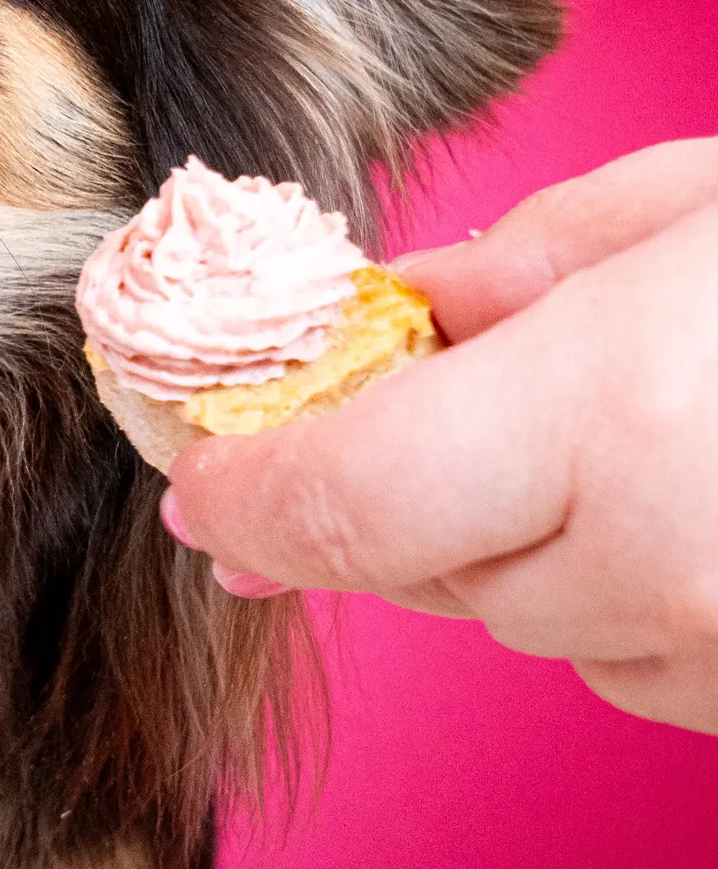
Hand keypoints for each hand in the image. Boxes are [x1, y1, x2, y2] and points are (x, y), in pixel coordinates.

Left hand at [160, 143, 717, 735]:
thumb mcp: (710, 207)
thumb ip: (531, 263)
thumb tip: (401, 309)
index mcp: (618, 417)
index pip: (346, 499)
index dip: (250, 494)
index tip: (202, 477)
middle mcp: (655, 569)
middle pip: (426, 568)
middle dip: (415, 487)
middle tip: (465, 395)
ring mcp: (713, 660)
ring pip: (530, 623)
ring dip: (535, 543)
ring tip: (660, 430)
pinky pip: (633, 661)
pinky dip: (635, 597)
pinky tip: (709, 507)